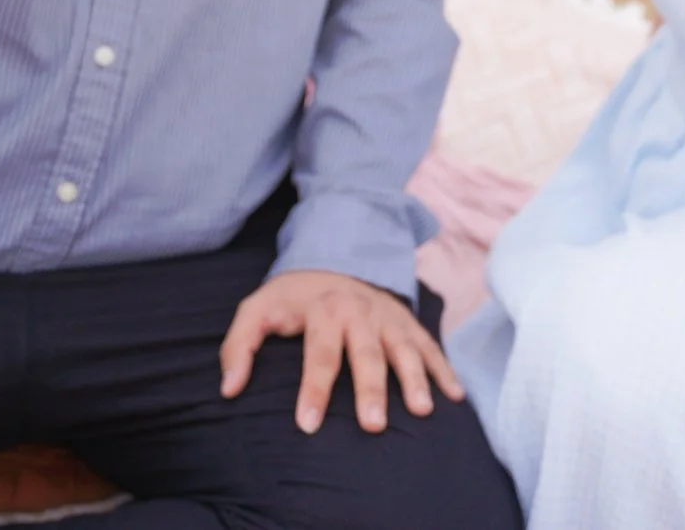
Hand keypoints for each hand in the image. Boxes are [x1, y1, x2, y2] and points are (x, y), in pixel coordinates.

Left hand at [219, 269, 463, 434]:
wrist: (335, 258)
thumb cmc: (293, 298)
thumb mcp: (257, 309)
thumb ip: (238, 346)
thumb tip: (229, 390)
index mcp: (325, 309)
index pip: (319, 354)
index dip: (312, 389)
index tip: (307, 425)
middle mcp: (361, 312)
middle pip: (368, 354)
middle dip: (371, 389)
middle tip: (373, 426)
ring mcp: (390, 318)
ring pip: (405, 350)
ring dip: (415, 380)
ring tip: (422, 411)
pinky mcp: (409, 323)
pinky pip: (430, 347)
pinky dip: (444, 370)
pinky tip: (454, 397)